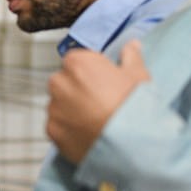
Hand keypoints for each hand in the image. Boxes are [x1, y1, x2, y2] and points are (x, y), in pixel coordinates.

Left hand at [46, 40, 150, 163]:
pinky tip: (88, 134)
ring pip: (59, 105)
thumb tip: (131, 45)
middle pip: (64, 82)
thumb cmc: (133, 106)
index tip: (103, 82)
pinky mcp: (52, 132)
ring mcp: (53, 108)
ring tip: (95, 122)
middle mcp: (59, 82)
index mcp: (77, 63)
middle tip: (100, 103)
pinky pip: (58, 127)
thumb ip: (131, 57)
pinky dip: (68, 130)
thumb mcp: (139, 76)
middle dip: (77, 90)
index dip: (91, 72)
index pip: (76, 61)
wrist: (129, 145)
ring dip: (71, 110)